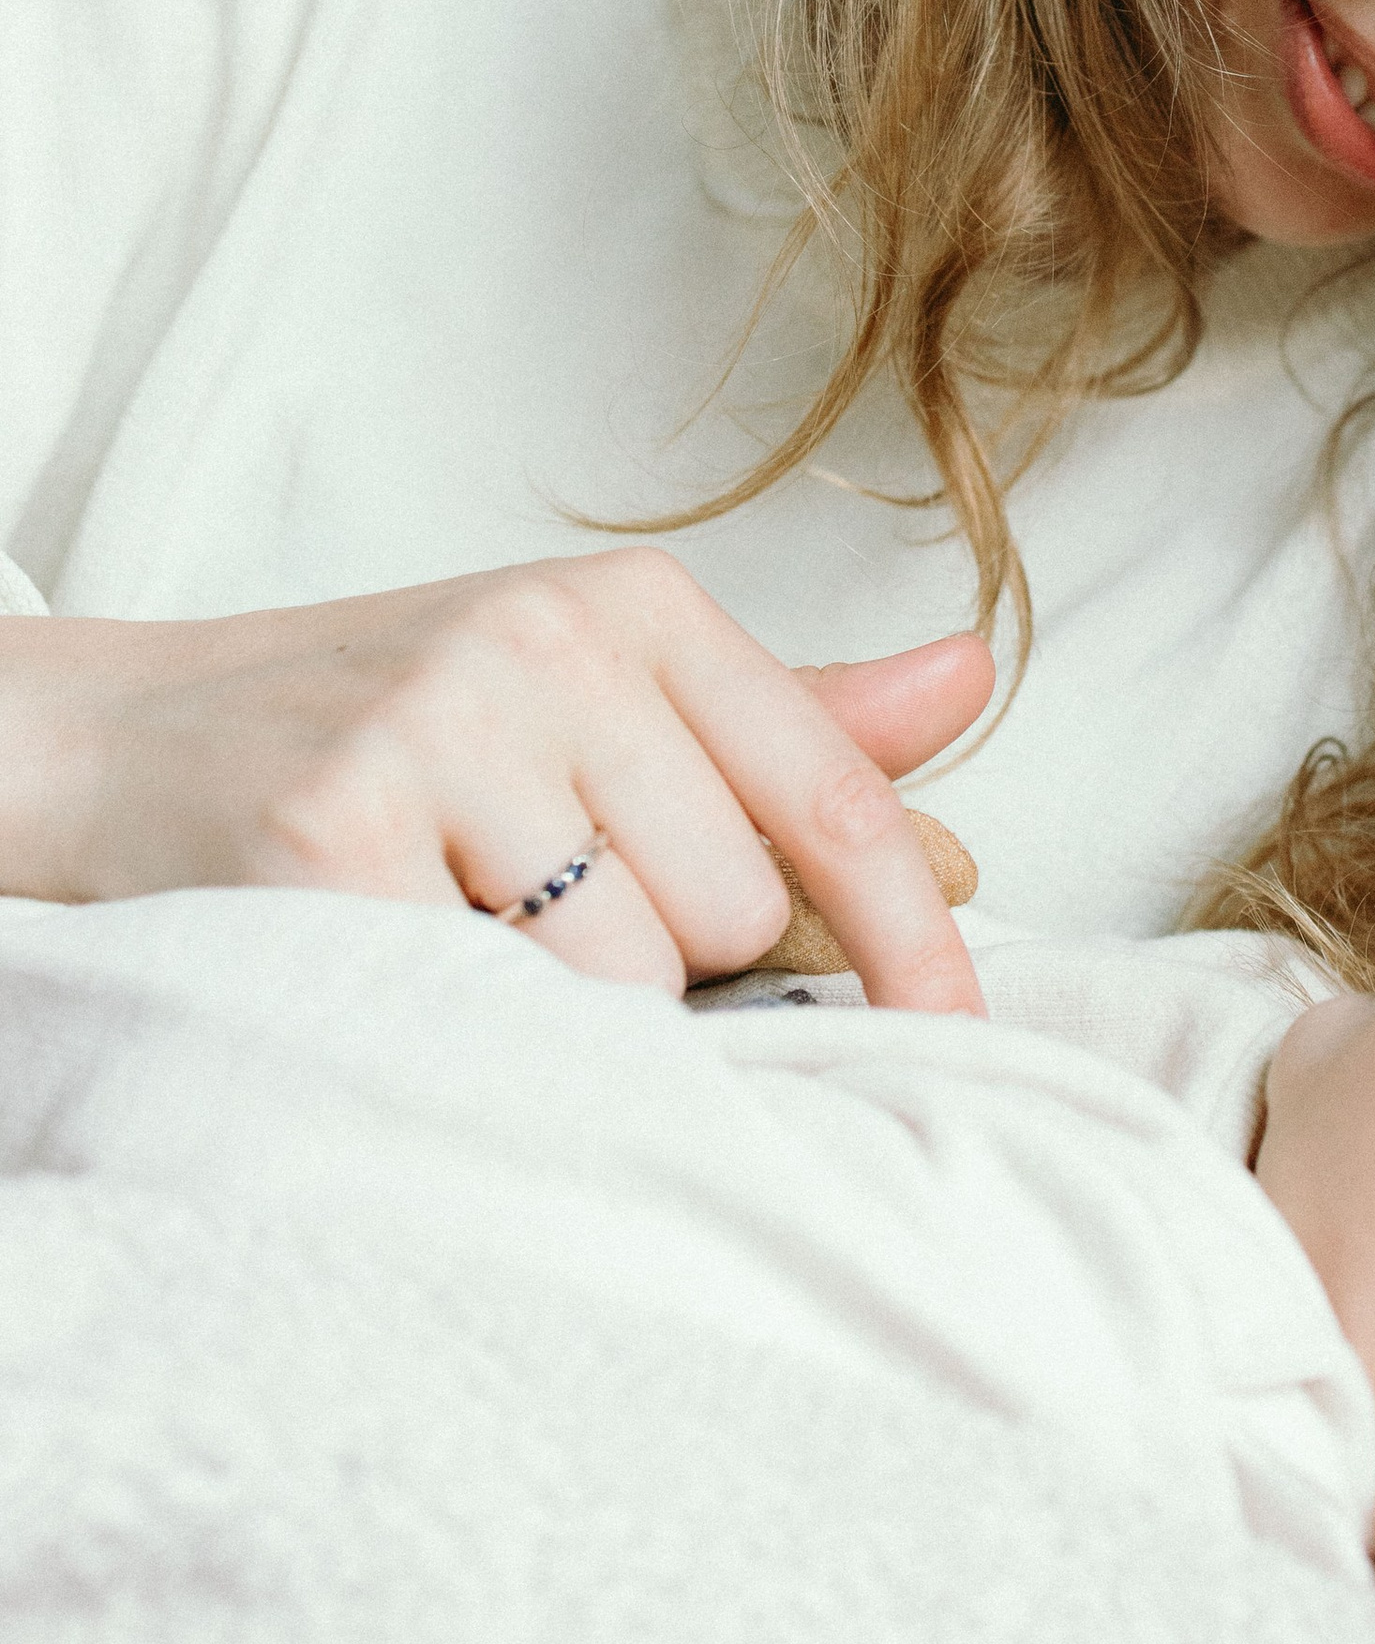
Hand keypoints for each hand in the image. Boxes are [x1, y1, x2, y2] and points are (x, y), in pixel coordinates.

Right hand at [0, 552, 994, 1006]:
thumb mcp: (599, 697)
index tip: (963, 1038)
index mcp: (636, 605)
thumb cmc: (404, 739)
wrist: (134, 743)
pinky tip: (398, 960)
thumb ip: (785, 719)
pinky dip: (470, 1028)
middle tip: (535, 907)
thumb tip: (971, 678)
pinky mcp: (329, 831)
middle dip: (664, 958)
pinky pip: (497, 1010)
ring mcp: (434, 726)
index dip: (913, 934)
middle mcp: (545, 642)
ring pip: (629, 979)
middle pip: (734, 911)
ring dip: (564, 1008)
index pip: (829, 794)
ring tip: (460, 930)